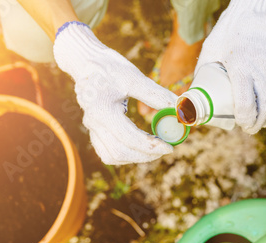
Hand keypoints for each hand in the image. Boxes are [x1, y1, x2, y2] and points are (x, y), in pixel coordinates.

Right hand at [53, 22, 176, 164]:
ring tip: (154, 149)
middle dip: (145, 155)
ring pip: (112, 156)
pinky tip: (140, 146)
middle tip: (164, 149)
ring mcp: (91, 128)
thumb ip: (156, 95)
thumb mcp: (134, 77)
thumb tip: (180, 108)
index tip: (169, 147)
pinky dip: (125, 154)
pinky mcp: (94, 130)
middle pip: (119, 152)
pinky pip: (107, 152)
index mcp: (102, 110)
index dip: (151, 147)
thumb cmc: (109, 67)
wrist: (85, 62)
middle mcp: (93, 123)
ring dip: (135, 157)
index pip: (129, 138)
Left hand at [196, 0, 265, 133]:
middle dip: (260, 123)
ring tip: (264, 120)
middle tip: (252, 127)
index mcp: (240, 66)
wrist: (258, 7)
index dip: (246, 121)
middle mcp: (263, 66)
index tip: (243, 126)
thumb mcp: (211, 49)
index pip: (247, 105)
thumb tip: (192, 96)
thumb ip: (204, 72)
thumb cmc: (230, 29)